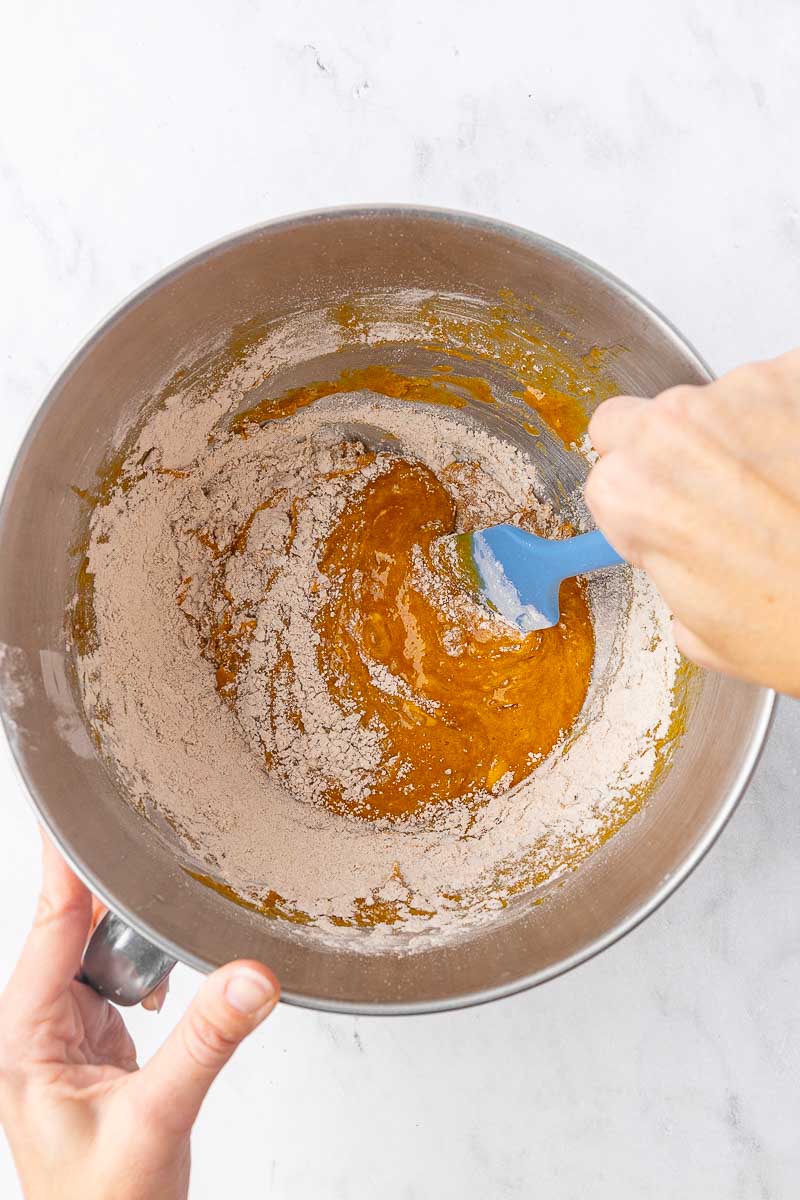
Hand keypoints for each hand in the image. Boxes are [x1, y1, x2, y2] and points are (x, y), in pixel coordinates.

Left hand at [0, 831, 278, 1199]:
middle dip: (121, 898)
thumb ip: (207, 1041)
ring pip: (103, 950)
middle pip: (78, 926)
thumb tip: (251, 976)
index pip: (49, 923)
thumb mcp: (159, 1119)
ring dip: (140, 939)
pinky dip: (151, 970)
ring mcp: (64, 1033)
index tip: (76, 804)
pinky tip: (169, 978)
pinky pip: (120, 979)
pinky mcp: (94, 1043)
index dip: (66, 862)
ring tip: (172, 919)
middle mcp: (35, 1027)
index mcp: (22, 1036)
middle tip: (160, 848)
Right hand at [585, 349, 799, 696]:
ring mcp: (744, 393)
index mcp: (633, 493)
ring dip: (735, 438)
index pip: (603, 474)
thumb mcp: (704, 634)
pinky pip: (779, 387)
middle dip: (666, 456)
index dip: (635, 504)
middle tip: (713, 502)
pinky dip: (791, 420)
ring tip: (783, 494)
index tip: (663, 522)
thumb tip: (685, 555)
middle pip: (640, 421)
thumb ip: (671, 572)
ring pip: (714, 403)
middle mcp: (677, 429)